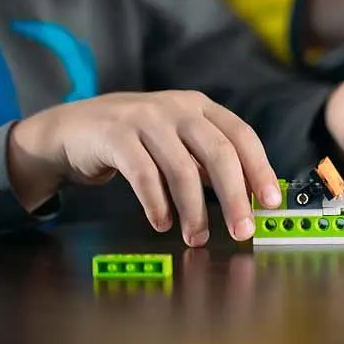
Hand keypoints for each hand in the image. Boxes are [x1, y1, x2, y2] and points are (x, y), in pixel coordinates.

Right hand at [9, 91, 279, 245]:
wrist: (72, 127)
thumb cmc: (136, 139)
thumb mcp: (178, 142)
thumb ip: (208, 163)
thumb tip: (248, 199)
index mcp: (200, 107)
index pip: (242, 136)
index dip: (260, 169)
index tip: (271, 203)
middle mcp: (178, 108)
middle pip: (219, 153)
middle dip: (235, 197)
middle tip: (243, 230)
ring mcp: (146, 118)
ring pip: (182, 169)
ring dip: (194, 210)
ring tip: (197, 237)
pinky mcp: (115, 135)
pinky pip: (144, 175)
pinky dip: (157, 204)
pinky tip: (162, 223)